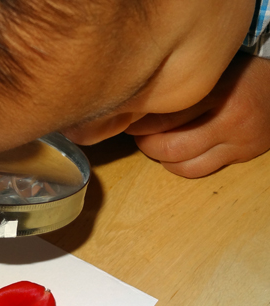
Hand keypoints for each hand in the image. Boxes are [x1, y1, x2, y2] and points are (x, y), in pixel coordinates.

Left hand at [125, 52, 269, 177]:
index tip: (127, 119)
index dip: (139, 123)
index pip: (166, 117)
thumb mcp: (215, 68)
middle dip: (146, 144)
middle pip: (170, 147)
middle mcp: (231, 121)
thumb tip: (139, 102)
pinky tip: (174, 153)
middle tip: (137, 134)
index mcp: (221, 92)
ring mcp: (238, 143)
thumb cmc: (244, 69)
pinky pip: (200, 171)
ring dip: (160, 158)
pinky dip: (179, 166)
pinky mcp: (242, 156)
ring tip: (153, 143)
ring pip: (182, 166)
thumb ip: (184, 85)